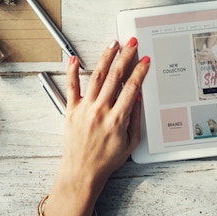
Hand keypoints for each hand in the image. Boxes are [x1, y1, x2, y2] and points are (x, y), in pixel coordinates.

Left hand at [43, 38, 149, 215]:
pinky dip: (72, 71)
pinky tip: (75, 59)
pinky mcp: (71, 110)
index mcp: (117, 119)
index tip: (145, 60)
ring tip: (113, 44)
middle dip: (125, 56)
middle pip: (115, 76)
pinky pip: (71, 87)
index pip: (131, 88)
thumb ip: (136, 118)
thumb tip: (138, 97)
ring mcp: (84, 109)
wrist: (82, 172)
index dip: (140, 71)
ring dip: (106, 57)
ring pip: (97, 77)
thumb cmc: (106, 160)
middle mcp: (100, 111)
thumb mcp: (131, 143)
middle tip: (131, 43)